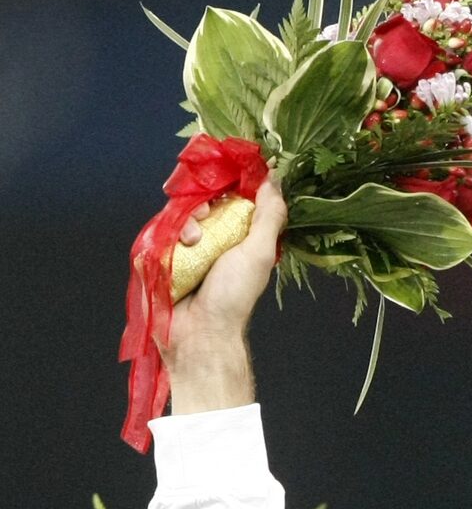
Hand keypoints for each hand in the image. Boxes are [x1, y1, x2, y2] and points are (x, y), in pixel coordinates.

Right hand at [163, 178, 287, 414]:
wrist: (199, 330)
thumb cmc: (233, 295)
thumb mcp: (259, 252)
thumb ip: (269, 215)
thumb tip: (275, 177)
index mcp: (237, 237)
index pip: (229, 198)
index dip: (227, 186)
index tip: (226, 178)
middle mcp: (211, 240)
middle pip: (200, 201)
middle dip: (203, 203)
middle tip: (208, 213)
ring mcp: (183, 247)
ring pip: (178, 214)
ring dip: (187, 222)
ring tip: (193, 242)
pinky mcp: (159, 256)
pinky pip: (158, 231)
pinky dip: (168, 236)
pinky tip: (178, 250)